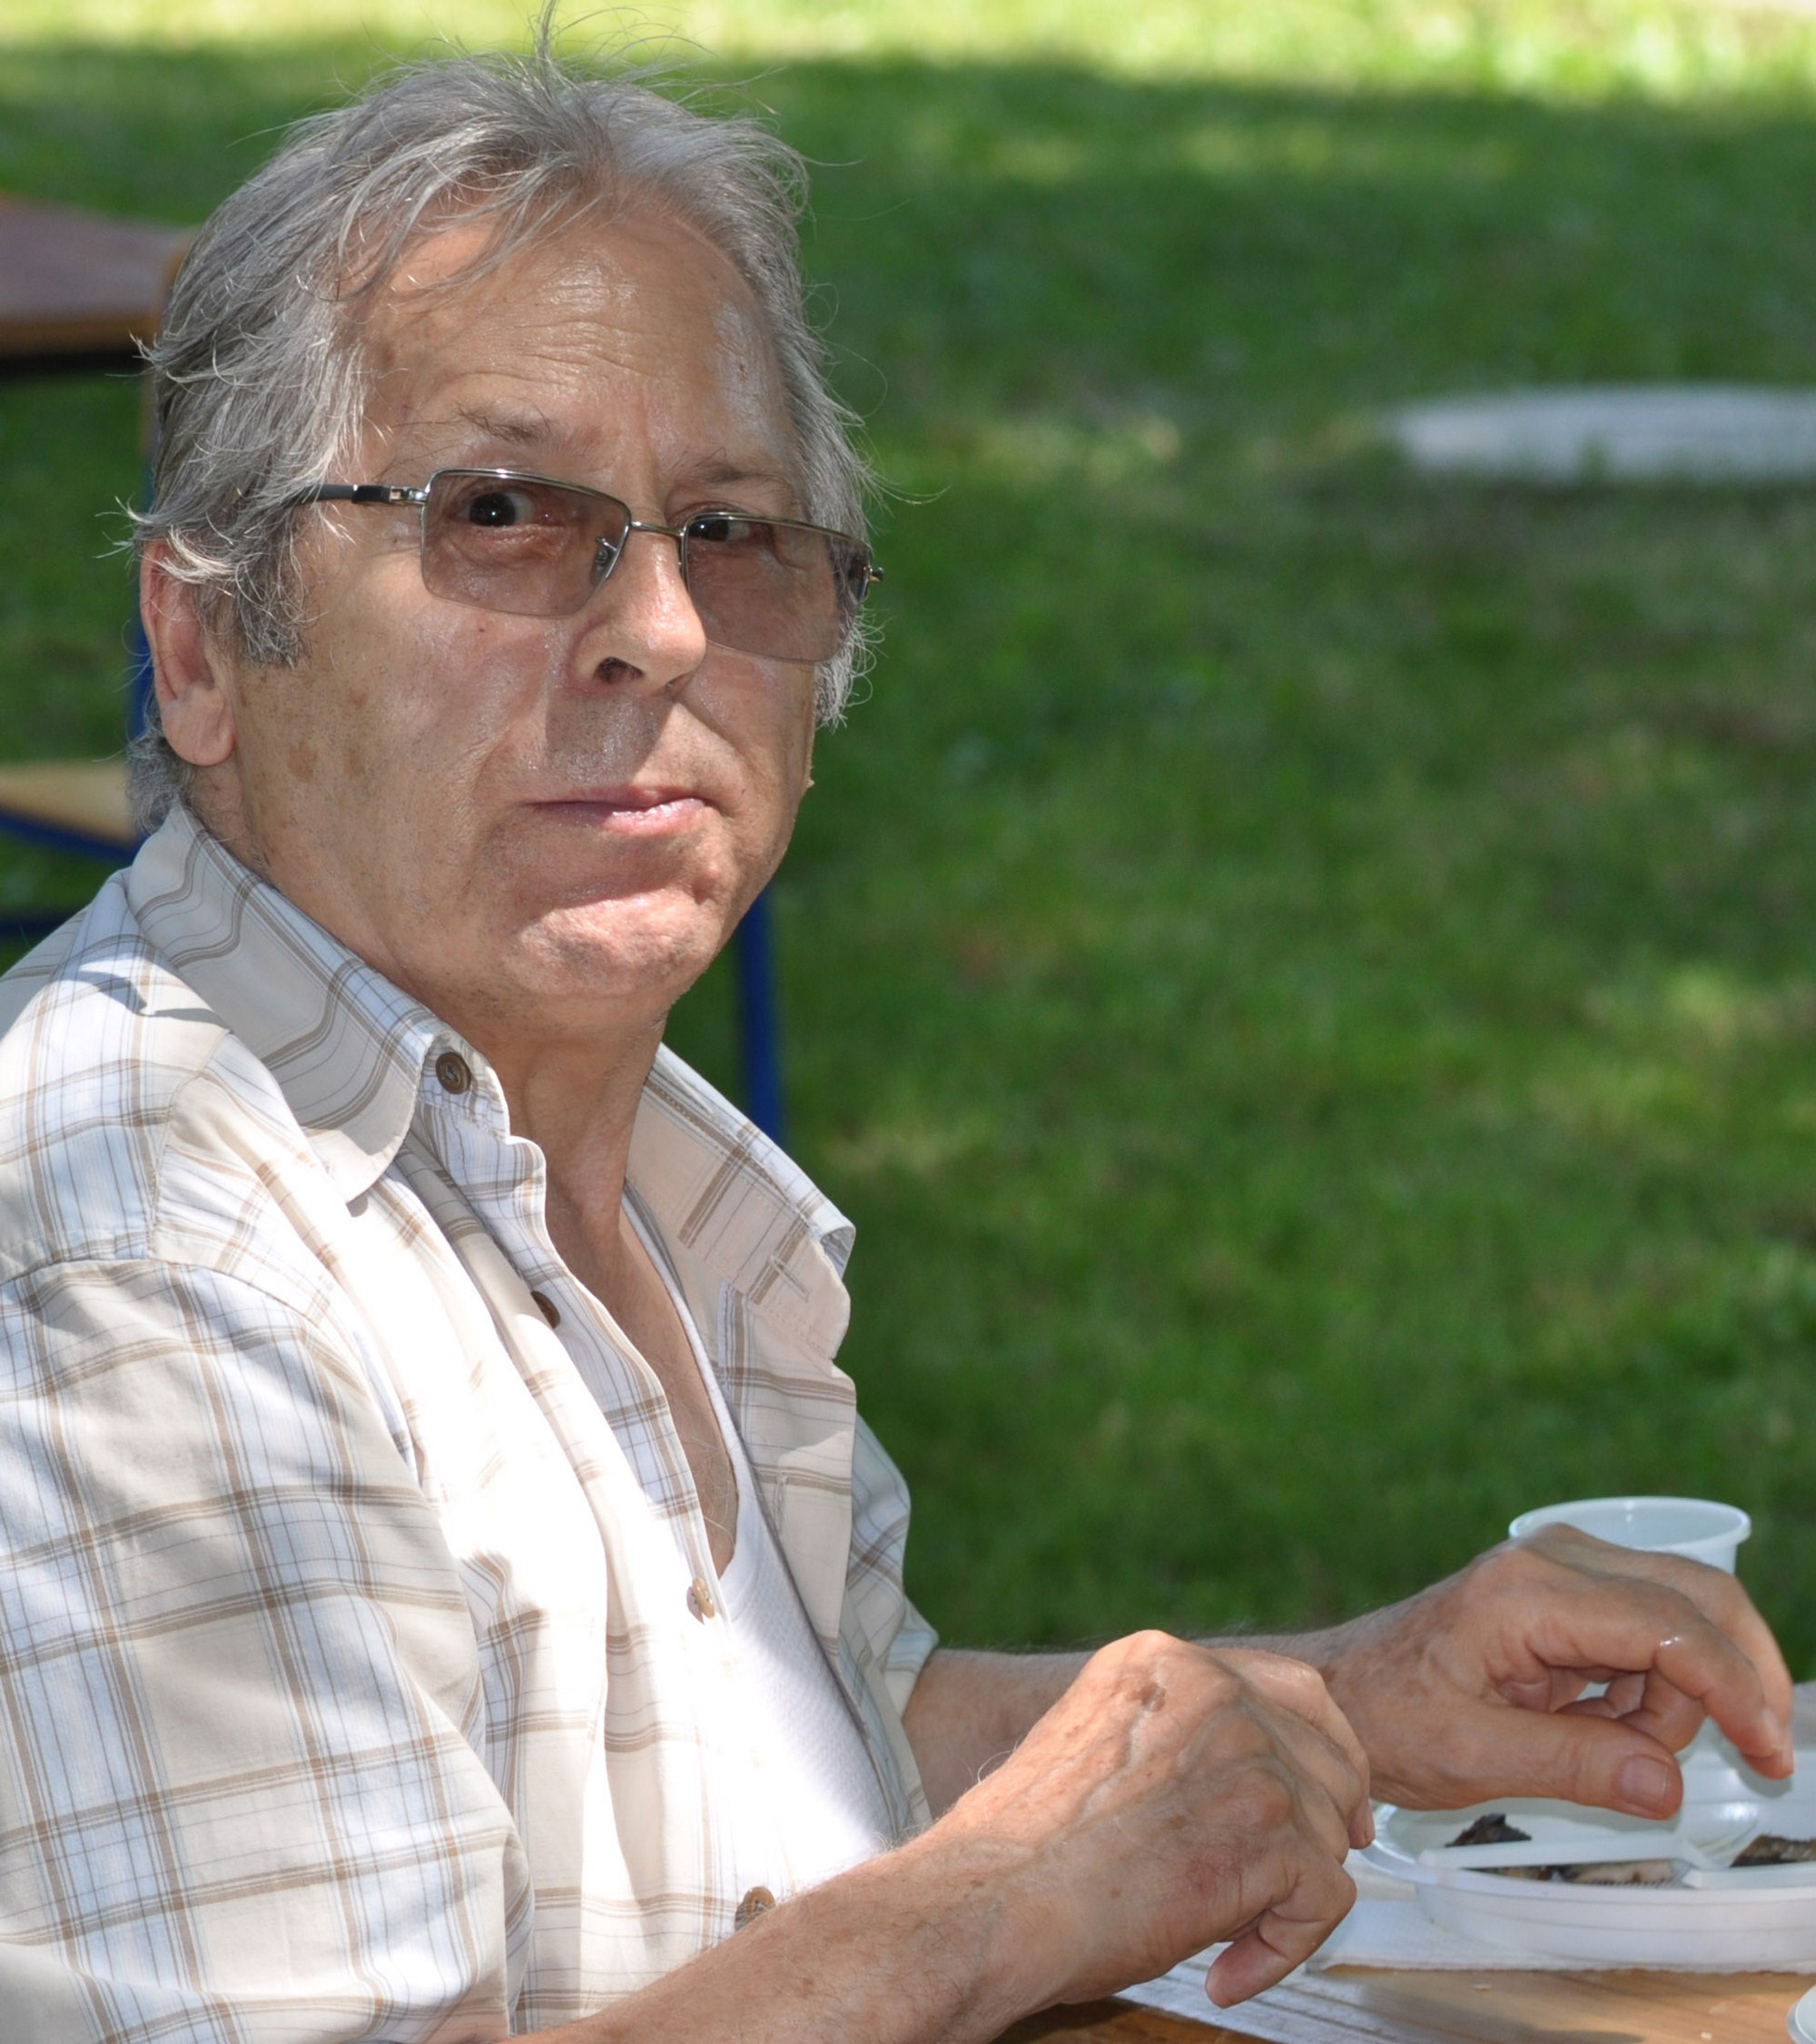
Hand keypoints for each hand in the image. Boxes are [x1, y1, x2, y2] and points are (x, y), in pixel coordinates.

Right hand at [919, 1631, 1371, 2010]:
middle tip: (1295, 1887)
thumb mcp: (1099, 1742)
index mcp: (1163, 1660)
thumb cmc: (1023, 1849)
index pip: (1294, 1688)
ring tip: (1220, 1939)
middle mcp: (1211, 1687)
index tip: (1333, 1804)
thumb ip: (1173, 1734)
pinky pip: (1324, 1900)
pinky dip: (1285, 1951)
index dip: (1323, 1752)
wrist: (991, 1902)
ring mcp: (1246, 1752)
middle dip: (1322, 1829)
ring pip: (1328, 1834)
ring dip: (1287, 1900)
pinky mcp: (1269, 1829)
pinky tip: (1224, 1973)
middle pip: (1330, 1758)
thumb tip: (1255, 1774)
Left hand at [1319, 1527, 1794, 1816]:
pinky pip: (1653, 1633)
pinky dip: (1657, 1690)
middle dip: (1736, 1680)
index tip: (1768, 1749)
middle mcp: (1555, 1561)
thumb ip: (1574, 1768)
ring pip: (1684, 1619)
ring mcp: (1566, 1568)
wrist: (1342, 1688)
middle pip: (1697, 1598)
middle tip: (1758, 1758)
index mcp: (1528, 1594)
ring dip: (1683, 1697)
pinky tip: (1603, 1726)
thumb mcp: (1472, 1758)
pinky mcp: (1571, 1591)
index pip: (1668, 1624)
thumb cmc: (1389, 1716)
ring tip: (1610, 1751)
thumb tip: (1668, 1786)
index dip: (1733, 1687)